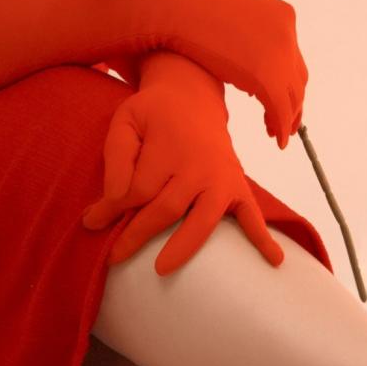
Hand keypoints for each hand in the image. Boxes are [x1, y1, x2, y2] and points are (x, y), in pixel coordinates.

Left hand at [81, 53, 285, 275]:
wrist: (192, 96)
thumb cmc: (153, 114)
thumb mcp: (126, 120)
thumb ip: (117, 156)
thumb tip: (113, 198)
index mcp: (168, 149)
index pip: (137, 189)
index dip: (112, 209)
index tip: (92, 223)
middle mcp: (198, 166)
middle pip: (166, 209)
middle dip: (137, 235)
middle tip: (113, 258)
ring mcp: (221, 178)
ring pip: (203, 219)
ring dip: (184, 246)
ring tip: (162, 269)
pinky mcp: (238, 185)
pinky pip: (253, 214)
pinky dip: (264, 238)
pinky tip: (274, 261)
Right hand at [157, 0, 307, 147]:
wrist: (172, 6)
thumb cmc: (185, 9)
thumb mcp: (225, 20)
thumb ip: (240, 38)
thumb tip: (240, 58)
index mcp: (279, 14)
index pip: (292, 56)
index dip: (287, 82)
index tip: (279, 100)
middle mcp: (286, 32)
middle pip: (297, 77)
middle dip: (292, 103)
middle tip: (283, 123)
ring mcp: (280, 52)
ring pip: (293, 95)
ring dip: (287, 118)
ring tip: (276, 134)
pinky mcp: (267, 75)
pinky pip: (281, 108)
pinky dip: (282, 126)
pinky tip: (276, 138)